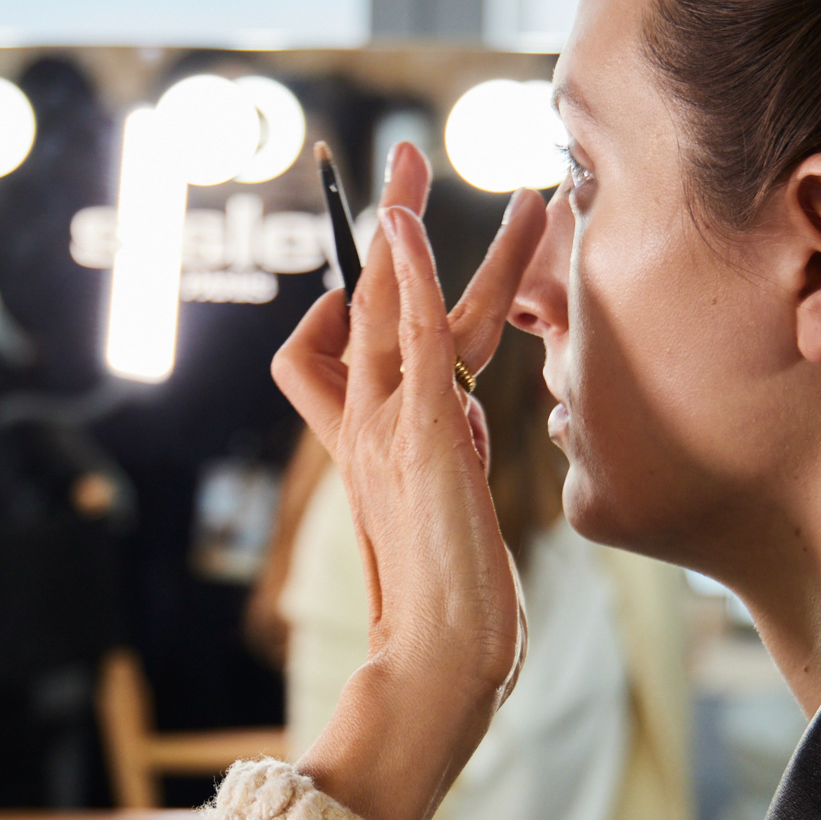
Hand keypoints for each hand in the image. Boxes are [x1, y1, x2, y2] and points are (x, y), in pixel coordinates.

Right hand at [276, 144, 547, 819]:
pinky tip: (404, 225)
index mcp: (375, 450)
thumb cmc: (458, 618)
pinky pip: (408, 336)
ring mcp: (388, 429)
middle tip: (402, 157)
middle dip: (385, 226)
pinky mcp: (421, 434)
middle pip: (365, 305)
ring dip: (400, 222)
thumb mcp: (455, 525)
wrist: (443, 664)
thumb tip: (471, 426)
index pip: (349, 354)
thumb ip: (453, 471)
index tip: (402, 280)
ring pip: (387, 304)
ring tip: (413, 156)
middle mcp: (367, 430)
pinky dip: (407, 275)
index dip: (370, 309)